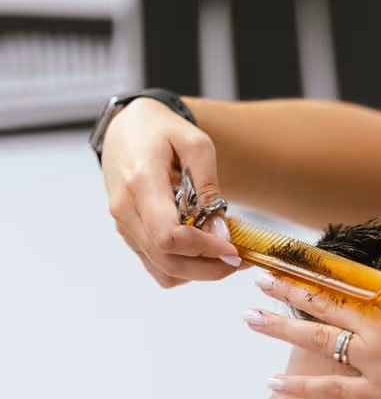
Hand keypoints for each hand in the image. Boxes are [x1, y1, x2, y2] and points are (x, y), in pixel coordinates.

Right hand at [101, 98, 240, 286]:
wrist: (125, 126)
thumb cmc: (161, 131)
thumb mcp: (196, 145)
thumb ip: (209, 189)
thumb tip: (221, 232)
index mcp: (141, 182)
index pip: (169, 236)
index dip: (204, 249)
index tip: (233, 247)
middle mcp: (126, 209)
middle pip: (168, 260)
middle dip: (210, 268)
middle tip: (239, 259)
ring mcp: (124, 225)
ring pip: (164, 270)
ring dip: (199, 272)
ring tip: (225, 255)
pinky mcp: (129, 234)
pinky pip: (157, 267)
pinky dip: (184, 269)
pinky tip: (203, 253)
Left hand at [244, 187, 380, 398]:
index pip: (340, 274)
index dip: (305, 264)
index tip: (278, 255)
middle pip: (320, 304)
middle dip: (284, 290)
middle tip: (254, 280)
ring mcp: (378, 363)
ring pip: (317, 342)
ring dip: (280, 329)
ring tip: (251, 319)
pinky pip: (332, 389)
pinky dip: (300, 388)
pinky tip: (272, 384)